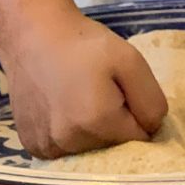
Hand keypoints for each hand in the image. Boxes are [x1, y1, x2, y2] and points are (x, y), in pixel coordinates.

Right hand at [0, 8, 167, 158]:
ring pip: (87, 152)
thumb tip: (151, 133)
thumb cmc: (82, 42)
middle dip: (110, 124)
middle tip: (94, 90)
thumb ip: (153, 102)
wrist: (31, 32)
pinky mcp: (31, 145)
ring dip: (87, 132)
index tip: (116, 89)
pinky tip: (58, 109)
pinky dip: (65, 136)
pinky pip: (62, 152)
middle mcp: (68, 142)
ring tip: (73, 98)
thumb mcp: (130, 59)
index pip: (138, 139)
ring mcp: (46, 147)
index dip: (132, 112)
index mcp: (97, 122)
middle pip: (111, 148)